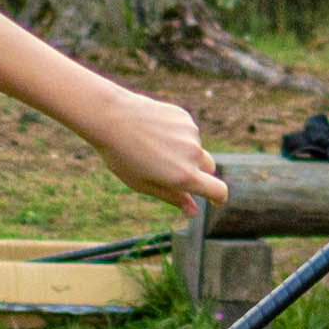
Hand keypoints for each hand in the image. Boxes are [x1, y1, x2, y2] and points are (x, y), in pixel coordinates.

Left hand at [82, 86, 224, 211]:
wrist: (110, 117)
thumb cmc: (122, 156)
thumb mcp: (144, 184)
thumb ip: (172, 197)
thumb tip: (193, 212)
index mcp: (184, 176)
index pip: (219, 190)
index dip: (219, 198)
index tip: (214, 200)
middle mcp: (193, 154)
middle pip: (209, 169)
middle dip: (198, 173)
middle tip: (171, 171)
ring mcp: (190, 133)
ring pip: (196, 148)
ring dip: (184, 152)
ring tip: (153, 147)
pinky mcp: (184, 117)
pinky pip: (187, 132)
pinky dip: (178, 135)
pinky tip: (154, 131)